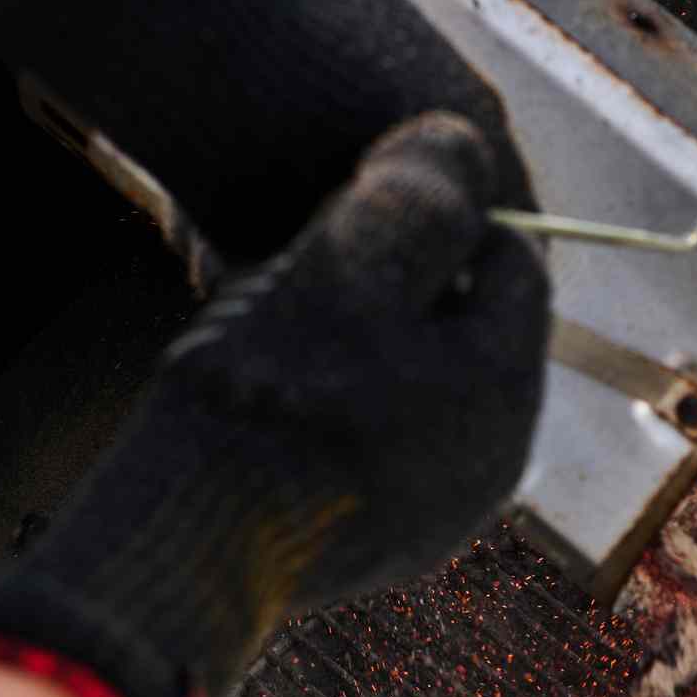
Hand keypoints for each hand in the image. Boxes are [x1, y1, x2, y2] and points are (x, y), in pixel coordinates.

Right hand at [0, 115, 549, 696]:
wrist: (186, 554)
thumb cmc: (270, 400)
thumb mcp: (345, 267)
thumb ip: (417, 196)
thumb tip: (461, 142)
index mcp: (505, 389)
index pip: (510, 260)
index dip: (442, 214)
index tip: (360, 203)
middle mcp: (491, 461)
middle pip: (461, 325)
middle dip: (398, 281)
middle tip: (309, 265)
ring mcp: (435, 513)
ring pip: (415, 384)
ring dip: (358, 343)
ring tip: (275, 329)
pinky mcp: (375, 546)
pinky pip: (375, 444)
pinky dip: (335, 407)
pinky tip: (266, 397)